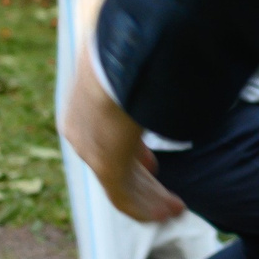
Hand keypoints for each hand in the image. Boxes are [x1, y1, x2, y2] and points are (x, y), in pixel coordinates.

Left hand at [62, 35, 184, 222]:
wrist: (118, 56)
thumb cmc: (131, 50)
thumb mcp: (129, 61)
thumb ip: (141, 72)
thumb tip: (149, 47)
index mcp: (84, 109)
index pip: (107, 139)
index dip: (135, 155)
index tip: (153, 165)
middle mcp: (83, 133)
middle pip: (117, 166)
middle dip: (145, 181)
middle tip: (166, 193)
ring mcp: (92, 150)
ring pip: (122, 186)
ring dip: (151, 199)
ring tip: (175, 207)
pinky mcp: (105, 164)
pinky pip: (124, 198)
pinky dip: (147, 208)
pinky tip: (168, 211)